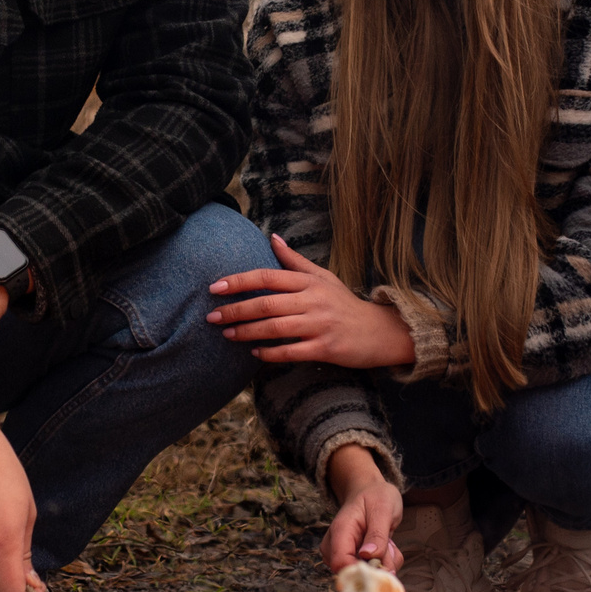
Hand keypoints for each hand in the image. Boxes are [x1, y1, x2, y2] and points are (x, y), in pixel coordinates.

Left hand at [209, 234, 415, 367]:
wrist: (379, 331)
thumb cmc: (345, 304)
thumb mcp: (323, 277)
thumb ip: (295, 261)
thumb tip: (273, 238)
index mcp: (309, 282)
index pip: (268, 276)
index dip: (239, 281)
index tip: (215, 287)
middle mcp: (313, 301)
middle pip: (266, 303)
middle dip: (235, 310)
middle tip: (211, 316)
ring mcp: (319, 325)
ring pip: (275, 328)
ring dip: (247, 331)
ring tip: (227, 334)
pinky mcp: (325, 348)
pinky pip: (291, 351)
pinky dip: (270, 353)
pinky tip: (254, 353)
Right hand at [321, 443, 405, 572]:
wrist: (371, 491)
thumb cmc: (375, 496)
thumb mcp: (382, 509)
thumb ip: (377, 534)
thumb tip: (369, 556)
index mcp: (340, 532)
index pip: (341, 563)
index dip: (362, 572)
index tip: (384, 568)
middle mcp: (337, 546)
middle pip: (355, 573)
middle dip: (379, 566)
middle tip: (389, 546)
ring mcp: (345, 554)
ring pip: (367, 575)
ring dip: (385, 563)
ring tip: (388, 541)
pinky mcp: (354, 559)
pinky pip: (374, 571)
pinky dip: (386, 562)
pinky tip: (387, 546)